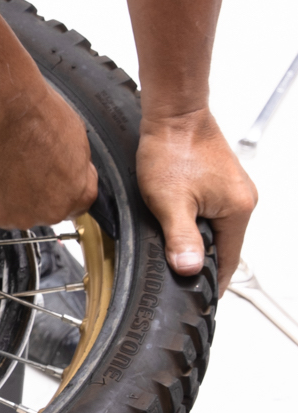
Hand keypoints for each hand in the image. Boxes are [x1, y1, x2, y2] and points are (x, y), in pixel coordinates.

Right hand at [0, 83, 97, 228]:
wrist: (2, 112)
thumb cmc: (36, 116)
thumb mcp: (74, 137)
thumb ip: (72, 164)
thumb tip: (63, 168)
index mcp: (77, 193)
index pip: (75, 205)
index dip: (59, 190)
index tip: (47, 180)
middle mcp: (50, 212)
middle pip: (40, 209)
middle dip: (30, 193)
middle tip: (18, 166)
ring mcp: (17, 216)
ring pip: (10, 211)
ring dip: (4, 195)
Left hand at [136, 108, 256, 294]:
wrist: (172, 116)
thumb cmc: (172, 151)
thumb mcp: (170, 203)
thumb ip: (182, 239)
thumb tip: (191, 269)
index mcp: (238, 209)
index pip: (229, 260)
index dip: (212, 280)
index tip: (200, 296)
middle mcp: (242, 200)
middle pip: (223, 245)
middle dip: (202, 261)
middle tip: (179, 277)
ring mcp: (232, 190)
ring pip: (215, 229)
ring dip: (196, 241)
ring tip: (175, 252)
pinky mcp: (219, 181)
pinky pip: (209, 213)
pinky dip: (195, 224)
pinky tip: (176, 224)